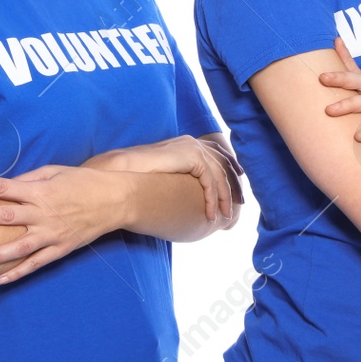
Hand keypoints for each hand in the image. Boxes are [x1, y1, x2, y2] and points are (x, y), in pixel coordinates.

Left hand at [0, 165, 120, 285]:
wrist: (114, 200)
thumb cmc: (82, 181)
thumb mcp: (55, 171)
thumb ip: (28, 178)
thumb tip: (3, 185)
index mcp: (40, 191)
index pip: (1, 186)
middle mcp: (43, 214)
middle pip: (5, 216)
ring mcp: (52, 234)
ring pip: (19, 247)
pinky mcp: (61, 249)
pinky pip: (37, 263)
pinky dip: (19, 272)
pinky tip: (1, 280)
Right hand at [86, 135, 243, 221]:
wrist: (123, 172)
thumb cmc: (138, 178)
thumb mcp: (167, 178)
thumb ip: (181, 181)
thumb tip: (189, 196)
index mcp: (187, 145)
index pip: (217, 157)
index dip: (228, 176)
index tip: (233, 196)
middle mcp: (193, 143)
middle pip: (224, 164)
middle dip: (233, 188)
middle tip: (237, 209)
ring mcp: (193, 148)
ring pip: (220, 176)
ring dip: (225, 199)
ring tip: (225, 218)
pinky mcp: (192, 157)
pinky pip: (210, 182)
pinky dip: (212, 200)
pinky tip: (210, 215)